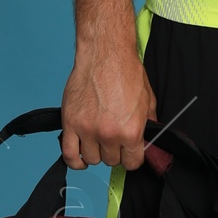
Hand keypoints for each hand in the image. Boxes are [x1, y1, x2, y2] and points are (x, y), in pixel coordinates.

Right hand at [61, 35, 154, 171]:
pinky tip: (81, 157)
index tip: (129, 152)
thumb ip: (149, 124)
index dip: (132, 157)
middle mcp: (109, 134)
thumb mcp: (148, 100)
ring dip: (96, 152)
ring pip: (92, 159)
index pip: (132, 163)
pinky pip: (69, 155)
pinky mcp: (70, 124)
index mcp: (131, 131)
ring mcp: (87, 130)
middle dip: (115, 151)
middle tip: (113, 137)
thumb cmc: (126, 72)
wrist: (105, 55)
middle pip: (112, 161)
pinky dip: (75, 160)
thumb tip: (149, 140)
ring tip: (98, 139)